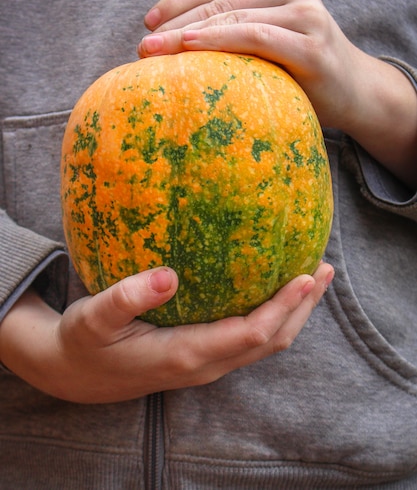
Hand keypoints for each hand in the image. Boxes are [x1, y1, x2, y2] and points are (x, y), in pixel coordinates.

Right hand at [0, 262, 332, 402]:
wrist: (74, 375)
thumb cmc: (84, 342)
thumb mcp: (94, 317)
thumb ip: (127, 297)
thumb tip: (168, 276)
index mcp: (185, 353)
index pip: (251, 333)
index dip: (282, 306)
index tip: (305, 275)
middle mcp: (205, 364)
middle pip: (270, 341)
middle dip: (301, 308)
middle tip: (323, 270)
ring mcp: (206, 364)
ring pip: (264, 344)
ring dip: (293, 313)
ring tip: (312, 280)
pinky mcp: (201, 358)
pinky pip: (249, 340)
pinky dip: (272, 317)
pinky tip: (273, 294)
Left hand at [138, 0, 416, 186]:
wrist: (352, 89)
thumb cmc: (297, 66)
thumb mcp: (264, 34)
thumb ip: (232, 22)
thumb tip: (171, 33)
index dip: (177, 3)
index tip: (147, 24)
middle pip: (219, 3)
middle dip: (175, 25)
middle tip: (143, 46)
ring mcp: (305, 11)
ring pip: (232, 19)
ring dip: (187, 36)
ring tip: (155, 53)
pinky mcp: (311, 43)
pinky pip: (255, 38)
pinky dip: (220, 41)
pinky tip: (190, 47)